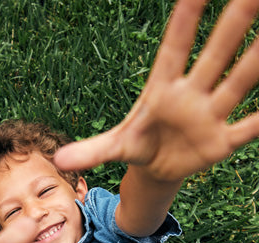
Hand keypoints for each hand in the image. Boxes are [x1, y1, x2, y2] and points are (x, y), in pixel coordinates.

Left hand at [55, 0, 258, 181]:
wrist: (157, 168)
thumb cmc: (137, 146)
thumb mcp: (113, 147)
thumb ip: (90, 151)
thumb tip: (57, 160)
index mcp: (161, 92)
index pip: (174, 49)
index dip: (185, 20)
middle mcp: (190, 96)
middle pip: (214, 56)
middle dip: (233, 25)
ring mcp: (209, 117)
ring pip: (238, 84)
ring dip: (257, 61)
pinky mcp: (221, 142)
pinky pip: (248, 128)